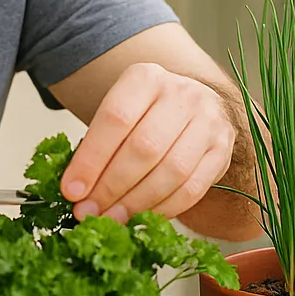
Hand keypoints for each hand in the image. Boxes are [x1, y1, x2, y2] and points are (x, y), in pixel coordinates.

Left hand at [59, 63, 235, 223]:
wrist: (192, 103)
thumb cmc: (147, 112)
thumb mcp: (119, 112)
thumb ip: (98, 145)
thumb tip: (77, 190)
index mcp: (146, 78)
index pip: (115, 119)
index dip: (91, 159)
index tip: (72, 190)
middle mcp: (181, 94)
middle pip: (143, 148)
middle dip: (111, 187)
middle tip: (89, 211)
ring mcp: (208, 121)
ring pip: (170, 171)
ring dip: (137, 203)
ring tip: (112, 218)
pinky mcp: (223, 148)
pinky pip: (192, 188)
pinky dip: (163, 209)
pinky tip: (142, 217)